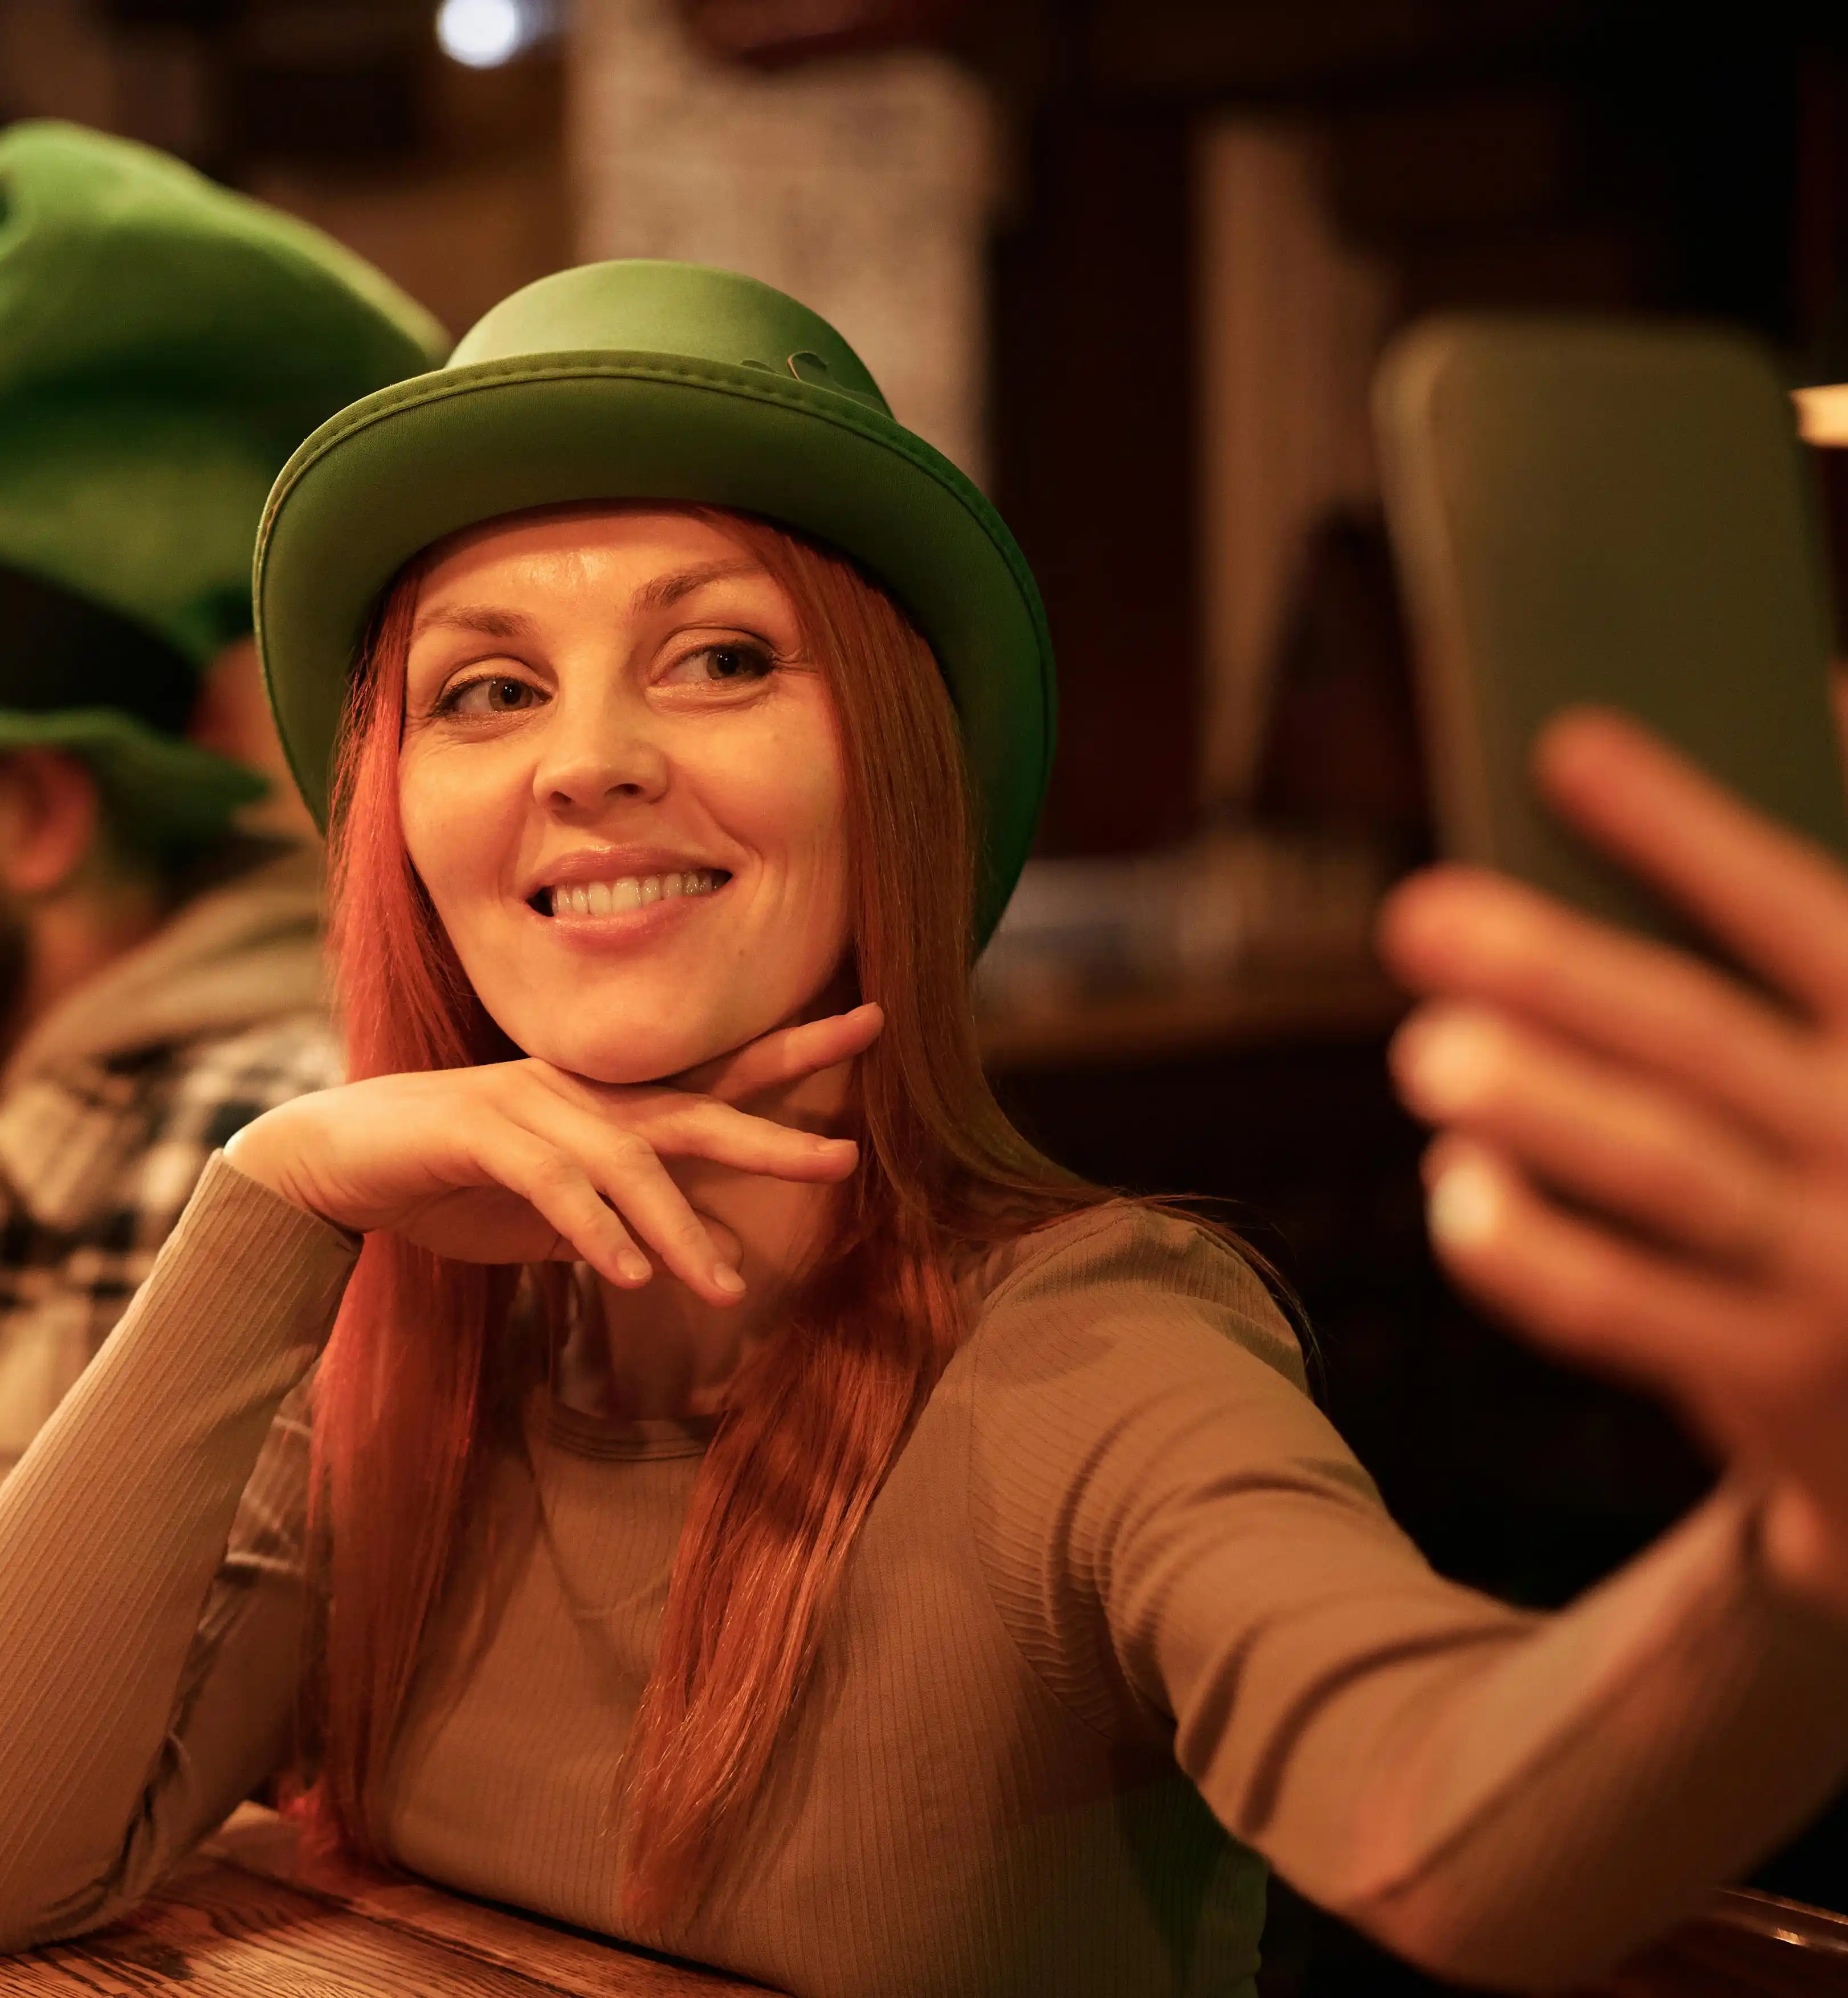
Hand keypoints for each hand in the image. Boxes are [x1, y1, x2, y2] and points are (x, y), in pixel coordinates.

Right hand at [226, 1004, 883, 1308]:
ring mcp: (530, 1106)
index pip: (718, 1076)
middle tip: (847, 1155)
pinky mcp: (476, 1133)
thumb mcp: (555, 1213)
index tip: (872, 1025)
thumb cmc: (453, 1183)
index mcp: (609, 1104)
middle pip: (696, 1108)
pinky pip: (553, 1186)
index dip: (795, 1052)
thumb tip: (705, 1259)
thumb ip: (629, 1227)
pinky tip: (631, 1276)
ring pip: (628, 1163)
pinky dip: (596, 1232)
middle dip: (772, 1132)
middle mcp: (583, 1094)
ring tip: (724, 1289)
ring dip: (679, 1229)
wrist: (334, 1160)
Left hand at [1377, 710, 1847, 1614]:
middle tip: (1420, 914)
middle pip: (1702, 1041)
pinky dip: (1539, 1255)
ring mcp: (1835, 1272)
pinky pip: (1634, 1316)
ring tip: (1427, 1050)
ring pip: (1669, 1174)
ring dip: (1543, 1108)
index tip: (1563, 745)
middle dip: (1557, 972)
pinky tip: (1455, 1194)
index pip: (1798, 911)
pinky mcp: (1777, 1382)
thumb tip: (1829, 679)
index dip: (1685, 828)